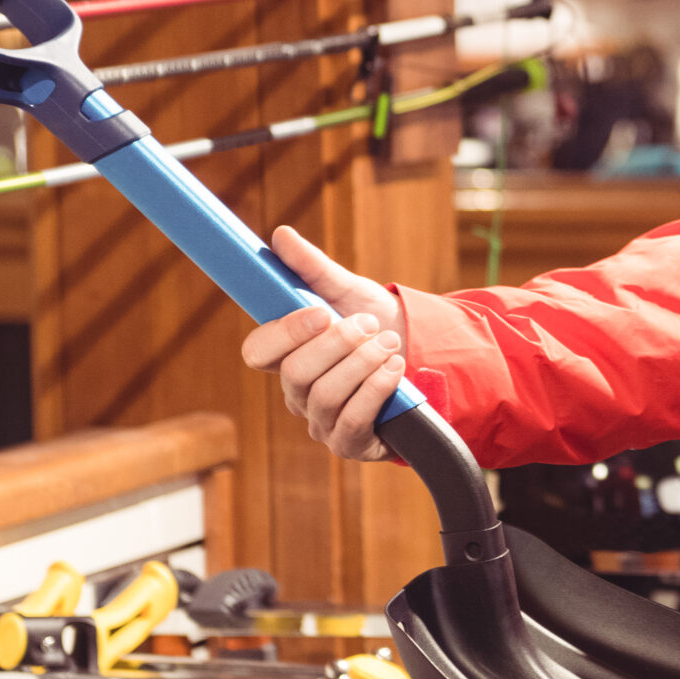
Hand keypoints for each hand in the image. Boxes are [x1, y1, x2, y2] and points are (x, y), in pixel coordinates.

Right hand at [237, 227, 408, 460]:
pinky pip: (352, 422)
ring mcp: (322, 421)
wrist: (423, 353)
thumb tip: (281, 235)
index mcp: (286, 356)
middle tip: (369, 325)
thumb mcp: (348, 291)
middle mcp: (297, 393)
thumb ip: (312, 267)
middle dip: (338, 345)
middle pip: (295, 374)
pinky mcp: (351, 443)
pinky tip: (395, 369)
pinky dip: (376, 390)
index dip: (284, 334)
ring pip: (324, 397)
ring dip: (362, 365)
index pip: (257, 352)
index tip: (320, 312)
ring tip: (389, 344)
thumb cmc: (375, 321)